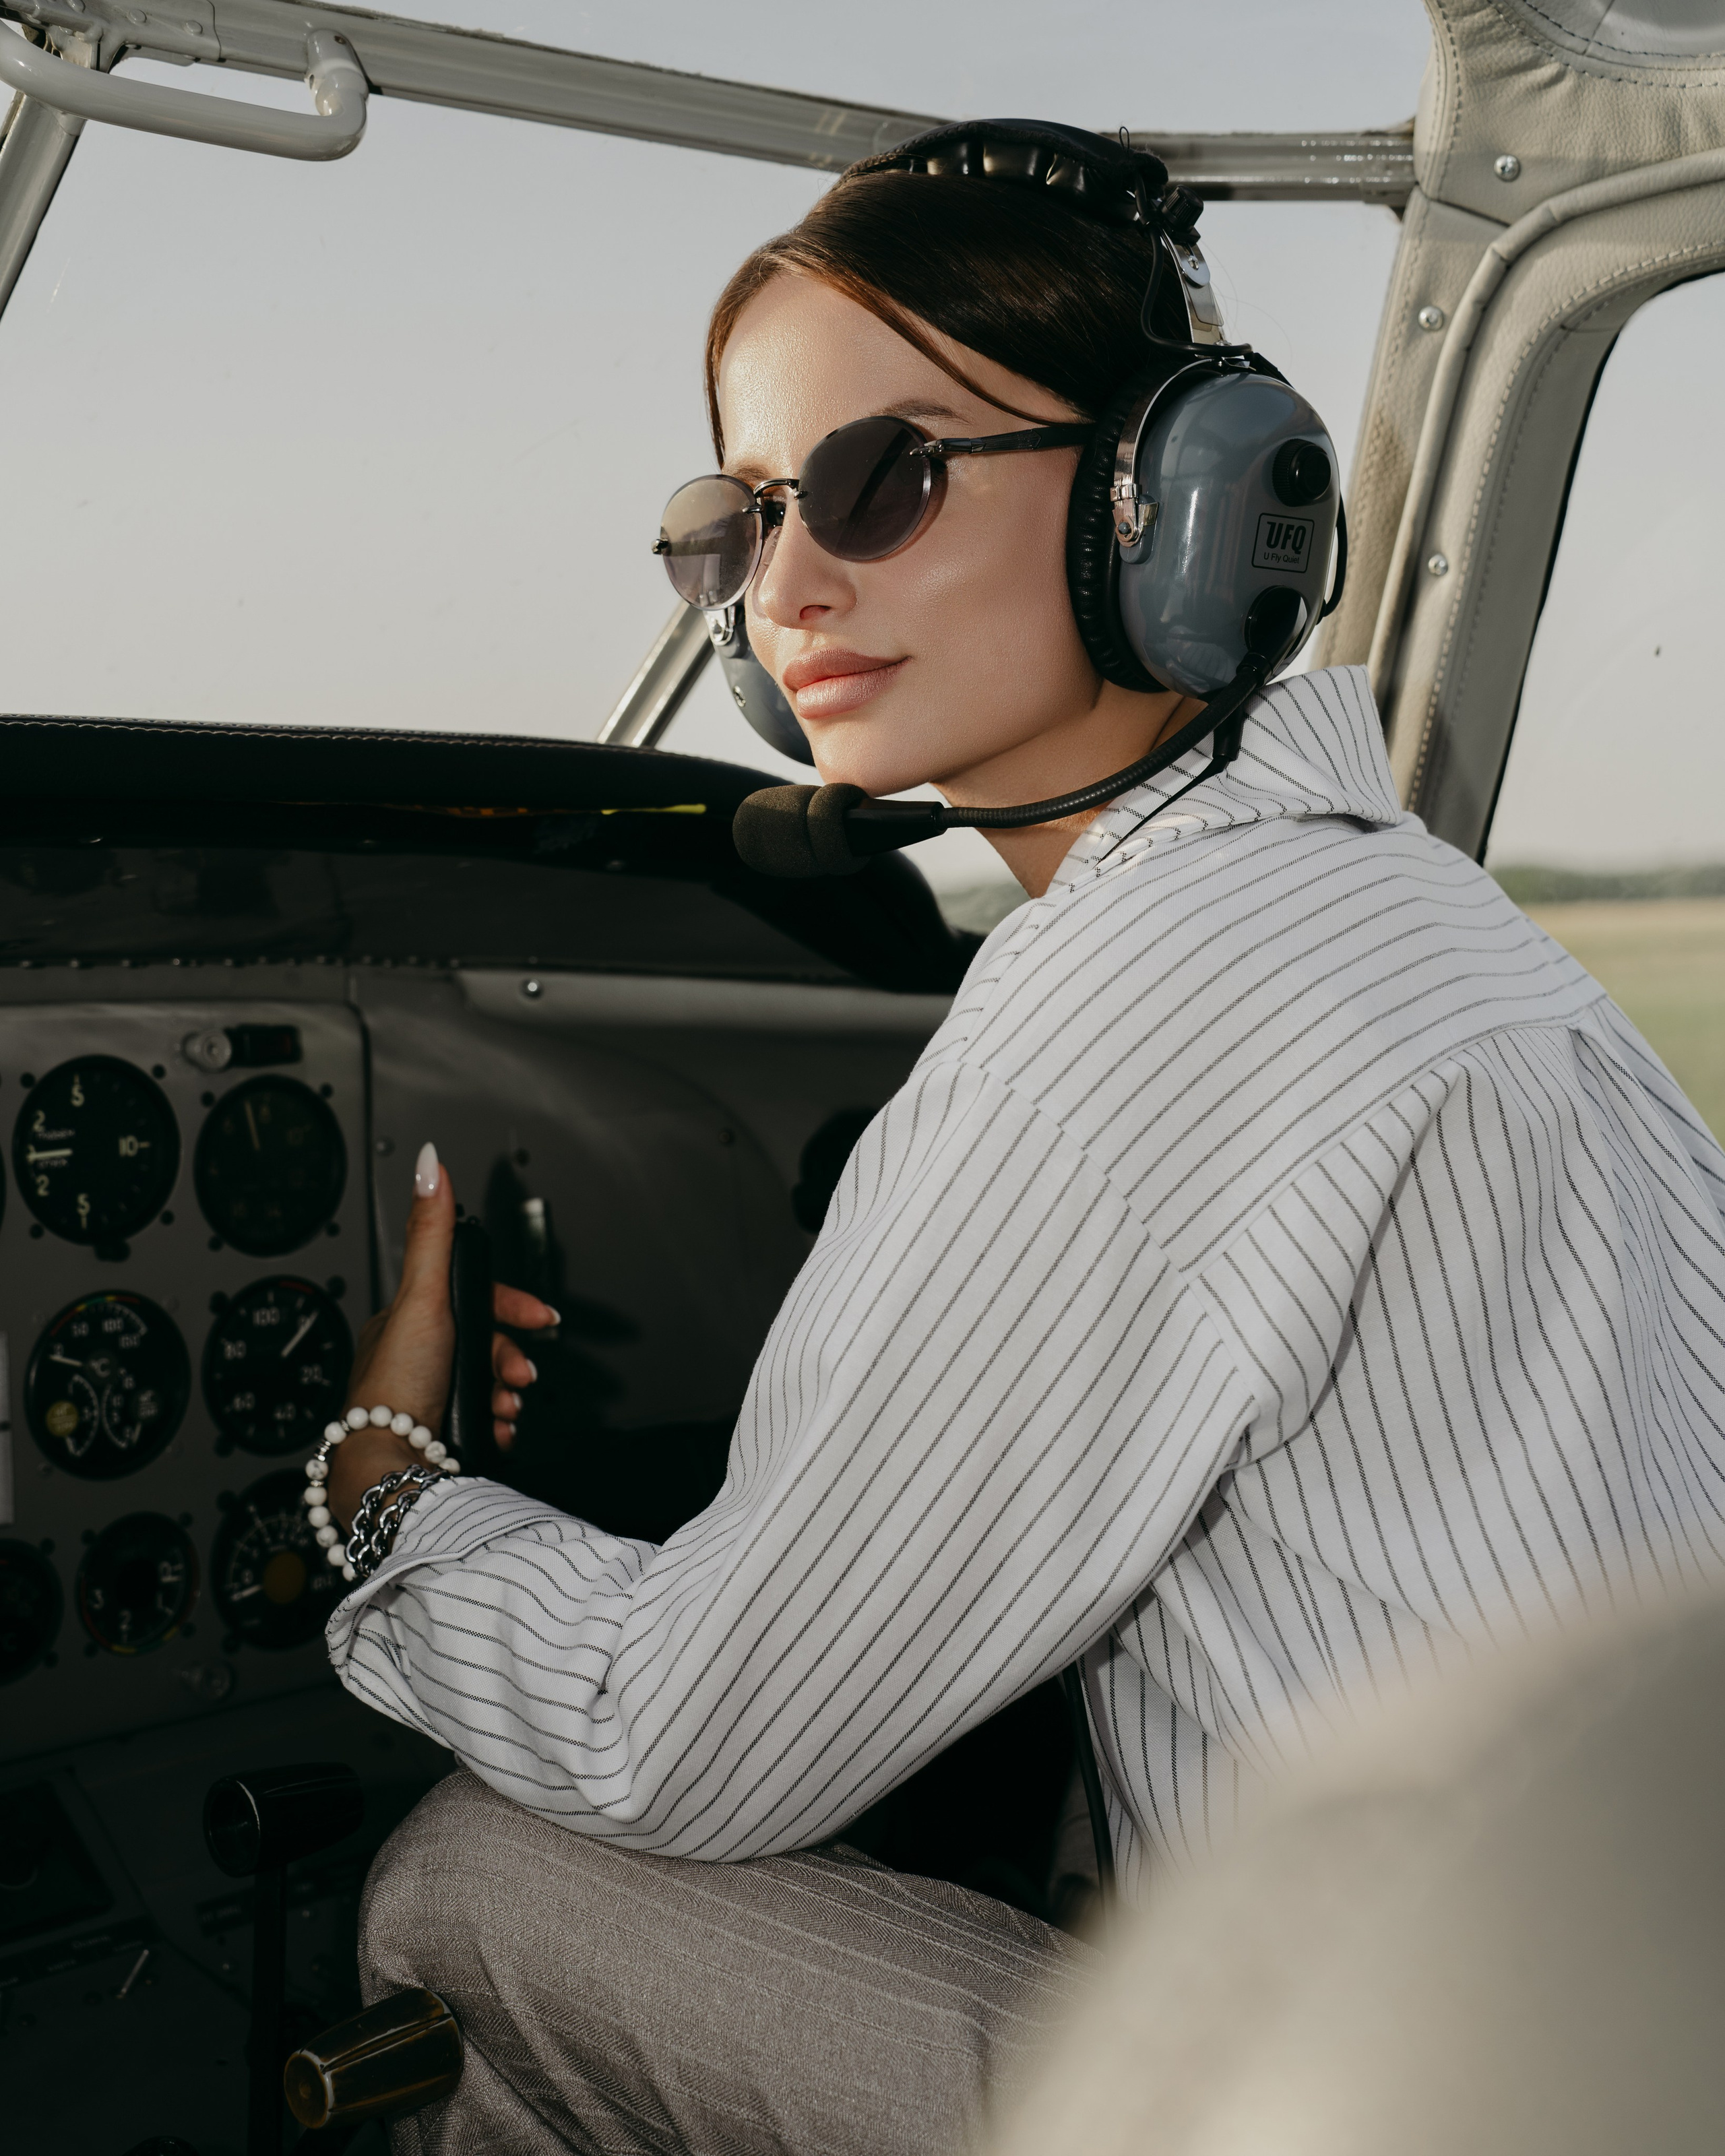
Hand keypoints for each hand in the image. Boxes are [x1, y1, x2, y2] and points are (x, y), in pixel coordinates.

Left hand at [329, 1143, 558, 1528]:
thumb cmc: (396, 1386)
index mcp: (408, 1321)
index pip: (472, 1298)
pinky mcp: (439, 1433)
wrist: (392, 1464)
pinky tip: (496, 1429)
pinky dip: (499, 1425)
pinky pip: (484, 1421)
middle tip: (520, 1376)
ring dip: (509, 1394)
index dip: (512, 1306)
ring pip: (490, 1383)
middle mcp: (415, 1358)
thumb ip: (433, 1232)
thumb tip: (430, 1165)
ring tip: (505, 1407)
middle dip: (512, 1360)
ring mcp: (427, 1397)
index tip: (541, 1318)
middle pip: (488, 1345)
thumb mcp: (422, 1296)